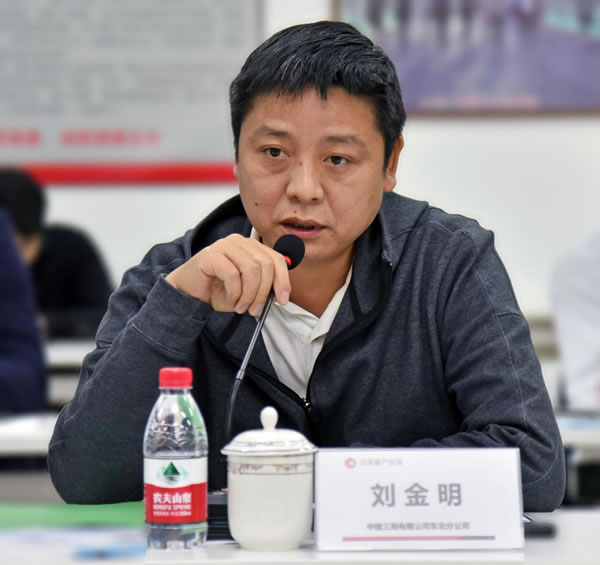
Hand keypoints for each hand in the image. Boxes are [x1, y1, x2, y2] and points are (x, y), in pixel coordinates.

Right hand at [165, 234, 290, 315]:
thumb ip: (264, 288)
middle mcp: (240, 242)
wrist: (189, 292)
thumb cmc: (218, 290)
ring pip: (251, 270)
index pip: (276, 259)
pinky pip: (232, 275)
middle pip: (265, 265)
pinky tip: (231, 300)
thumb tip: (280, 294)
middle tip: (256, 310)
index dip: (283, 280)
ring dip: (249, 295)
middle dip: (263, 292)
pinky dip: (235, 293)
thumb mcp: (247, 291)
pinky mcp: (210, 255)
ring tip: (242, 307)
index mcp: (251, 247)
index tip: (283, 300)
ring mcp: (224, 245)